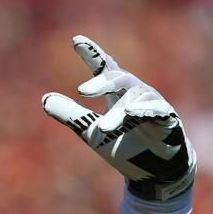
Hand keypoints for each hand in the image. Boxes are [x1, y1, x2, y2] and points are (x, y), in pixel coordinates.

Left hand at [42, 36, 195, 200]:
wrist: (151, 173)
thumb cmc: (123, 146)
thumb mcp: (90, 131)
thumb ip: (71, 115)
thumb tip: (44, 99)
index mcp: (117, 94)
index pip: (104, 68)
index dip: (92, 54)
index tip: (76, 40)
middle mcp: (135, 94)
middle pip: (120, 78)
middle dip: (103, 82)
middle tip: (82, 91)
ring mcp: (153, 105)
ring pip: (136, 99)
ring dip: (120, 112)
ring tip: (103, 126)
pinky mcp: (168, 120)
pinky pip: (159, 111)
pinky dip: (147, 110)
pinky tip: (133, 112)